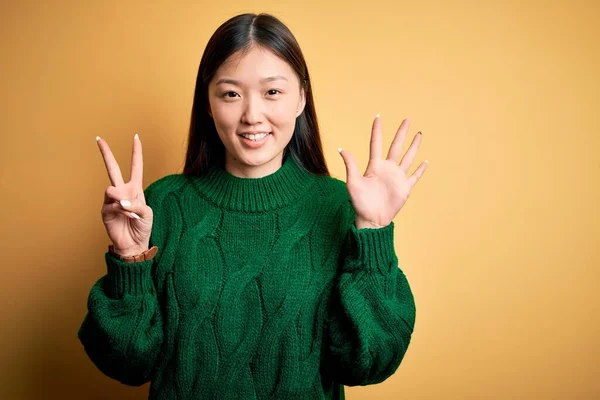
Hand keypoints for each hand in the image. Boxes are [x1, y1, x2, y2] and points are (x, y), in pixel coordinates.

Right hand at [97, 134, 152, 255]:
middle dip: (106, 154)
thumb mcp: (147, 213)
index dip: (136, 152)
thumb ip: (137, 204)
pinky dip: (121, 210)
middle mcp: (122, 191)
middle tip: (99, 139)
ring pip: (111, 188)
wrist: (134, 244)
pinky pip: (111, 204)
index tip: (136, 137)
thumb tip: (121, 201)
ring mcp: (112, 200)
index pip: (136, 167)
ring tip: (129, 211)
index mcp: (135, 189)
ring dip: (122, 200)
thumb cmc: (143, 227)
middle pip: (113, 168)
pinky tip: (126, 216)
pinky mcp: (105, 210)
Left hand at [338, 116, 427, 228]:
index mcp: (374, 166)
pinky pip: (414, 176)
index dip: (377, 130)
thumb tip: (341, 148)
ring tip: (419, 134)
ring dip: (414, 146)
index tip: (378, 117)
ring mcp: (397, 178)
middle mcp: (387, 169)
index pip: (376, 143)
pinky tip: (425, 161)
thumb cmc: (360, 203)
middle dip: (402, 133)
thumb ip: (351, 165)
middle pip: (396, 146)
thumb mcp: (353, 183)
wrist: (371, 220)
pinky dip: (420, 169)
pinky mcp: (405, 188)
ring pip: (408, 157)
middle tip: (407, 119)